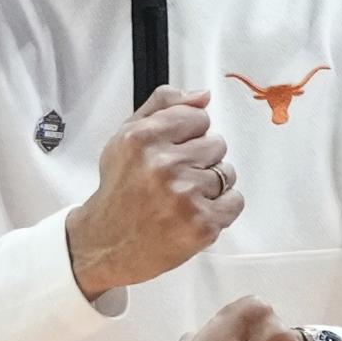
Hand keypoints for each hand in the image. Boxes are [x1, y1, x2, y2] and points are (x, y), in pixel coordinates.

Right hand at [66, 86, 242, 297]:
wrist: (106, 244)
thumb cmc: (118, 192)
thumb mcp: (126, 139)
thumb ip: (162, 107)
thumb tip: (203, 96)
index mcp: (143, 138)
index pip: (199, 117)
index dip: (188, 135)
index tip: (173, 151)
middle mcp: (164, 165)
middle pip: (217, 144)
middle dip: (200, 159)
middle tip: (174, 179)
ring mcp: (186, 196)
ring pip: (227, 173)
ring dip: (210, 184)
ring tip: (182, 197)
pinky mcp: (203, 224)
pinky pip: (235, 201)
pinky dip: (221, 208)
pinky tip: (195, 212)